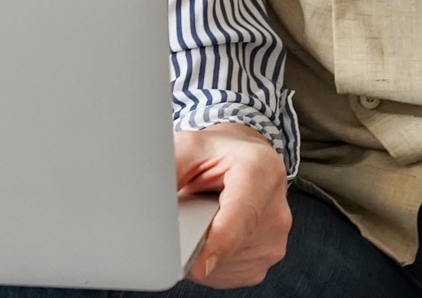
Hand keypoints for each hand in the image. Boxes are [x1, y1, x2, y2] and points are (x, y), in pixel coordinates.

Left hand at [174, 122, 290, 288]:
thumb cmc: (218, 152)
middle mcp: (275, 211)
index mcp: (261, 172)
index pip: (240, 217)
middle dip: (194, 236)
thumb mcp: (188, 147)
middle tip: (188, 210)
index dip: (215, 244)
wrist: (244, 159)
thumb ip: (168, 170)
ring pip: (220, 265)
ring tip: (203, 216)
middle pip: (224, 246)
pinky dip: (208, 260)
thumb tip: (146, 201)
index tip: (196, 262)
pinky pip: (224, 274)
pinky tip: (209, 233)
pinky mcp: (262, 264)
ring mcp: (273, 242)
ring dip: (200, 249)